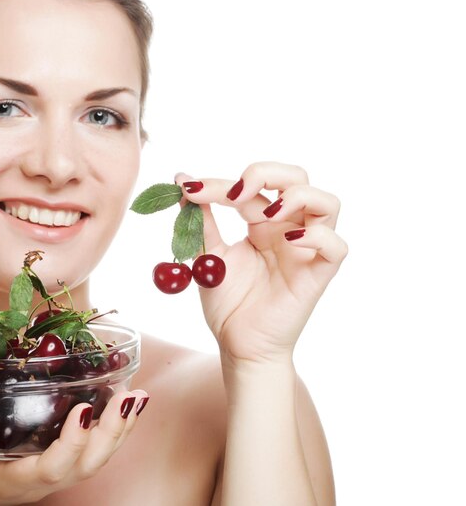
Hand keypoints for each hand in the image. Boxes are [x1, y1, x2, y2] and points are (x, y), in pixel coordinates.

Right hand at [0, 390, 148, 504]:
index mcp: (11, 481)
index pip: (50, 469)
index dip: (72, 444)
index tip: (84, 410)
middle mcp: (39, 481)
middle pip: (86, 466)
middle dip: (110, 434)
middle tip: (125, 398)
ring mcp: (53, 472)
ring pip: (96, 460)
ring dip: (120, 430)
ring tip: (137, 397)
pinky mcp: (60, 459)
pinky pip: (95, 450)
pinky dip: (116, 428)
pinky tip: (130, 401)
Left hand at [176, 161, 347, 365]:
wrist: (239, 346)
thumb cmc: (228, 304)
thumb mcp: (208, 256)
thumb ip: (200, 220)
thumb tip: (182, 178)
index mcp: (263, 223)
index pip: (252, 187)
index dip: (221, 184)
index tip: (190, 190)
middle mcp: (289, 230)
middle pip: (297, 178)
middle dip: (267, 173)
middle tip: (236, 193)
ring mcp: (307, 250)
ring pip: (328, 203)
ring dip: (298, 197)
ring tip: (266, 215)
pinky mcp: (318, 275)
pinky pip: (337, 246)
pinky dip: (318, 237)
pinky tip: (290, 242)